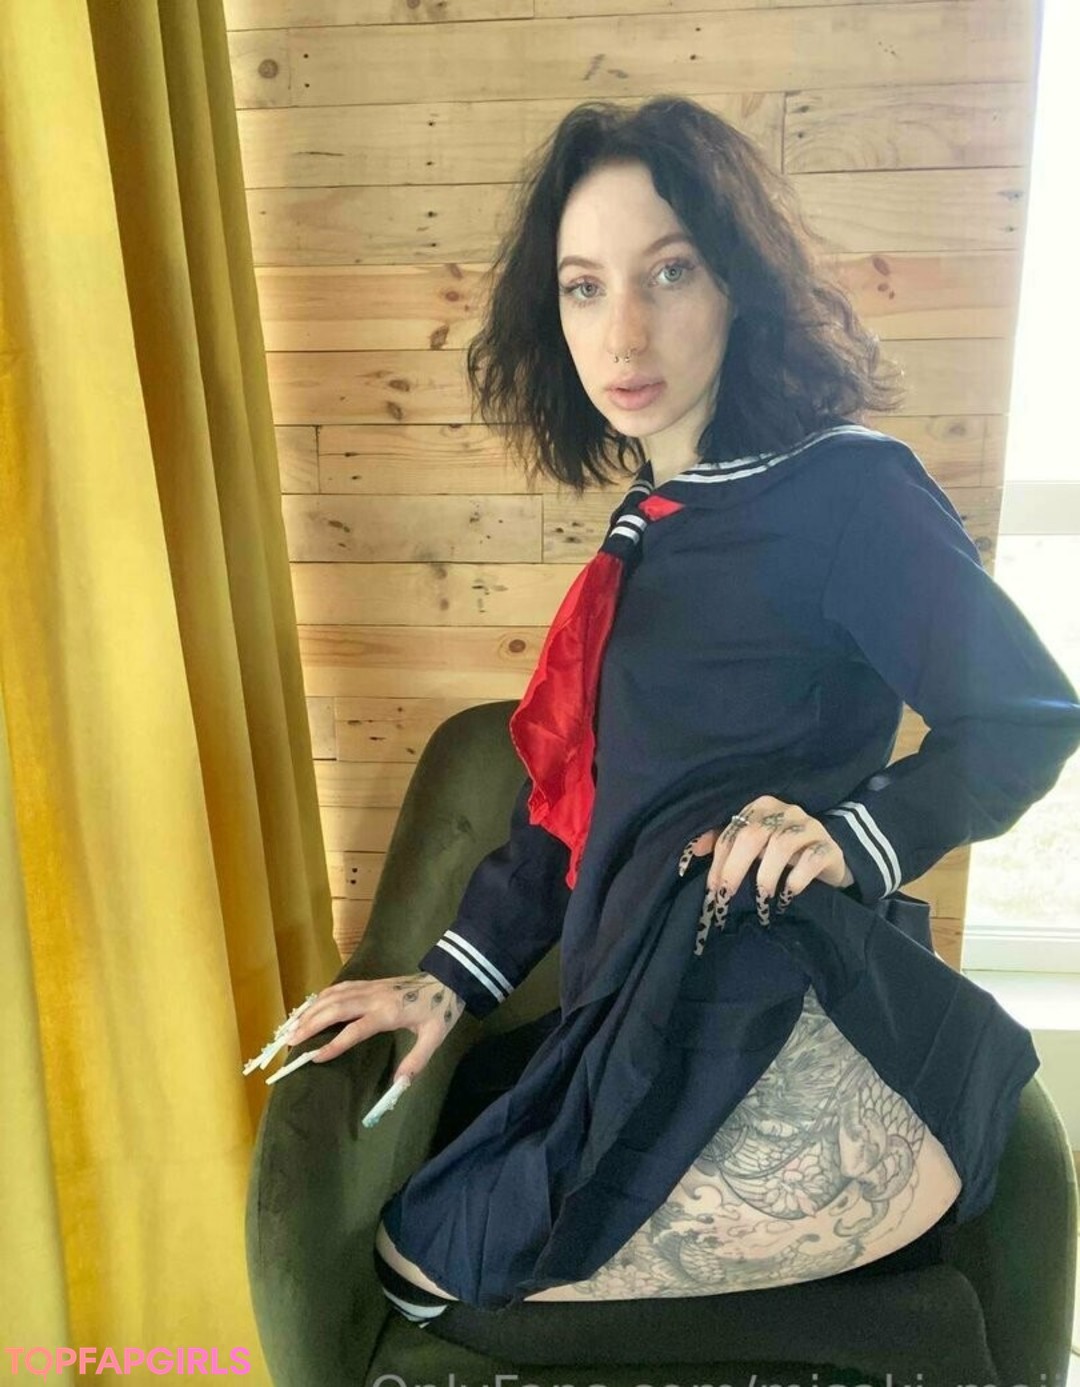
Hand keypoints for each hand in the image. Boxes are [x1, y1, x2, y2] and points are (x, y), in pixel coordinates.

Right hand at [281, 971, 465, 1083]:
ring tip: (292, 1026)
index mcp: (388, 1013)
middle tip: (290, 1041)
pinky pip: (340, 988)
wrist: (448, 979)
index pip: (355, 1030)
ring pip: (334, 996)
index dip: (334, 1044)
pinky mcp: (370, 983)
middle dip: (311, 1024)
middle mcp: (374, 997)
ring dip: (311, 1010)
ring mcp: (370, 987)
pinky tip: (311, 1007)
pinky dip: (322, 997)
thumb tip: (399, 1085)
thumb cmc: (440, 1011)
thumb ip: (416, 1061)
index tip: (314, 1057)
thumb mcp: (434, 1038)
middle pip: (336, 1008)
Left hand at [682, 795, 854, 926]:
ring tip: (761, 898)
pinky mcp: (830, 846)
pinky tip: (788, 894)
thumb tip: (695, 850)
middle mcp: (786, 811)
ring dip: (766, 875)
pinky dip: (796, 879)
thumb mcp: (754, 846)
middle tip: (727, 896)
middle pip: (753, 835)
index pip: (734, 832)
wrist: (828, 861)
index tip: (712, 890)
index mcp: (761, 807)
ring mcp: (810, 826)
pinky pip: (811, 859)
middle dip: (735, 868)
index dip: (719, 862)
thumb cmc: (784, 853)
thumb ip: (726, 843)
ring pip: (781, 845)